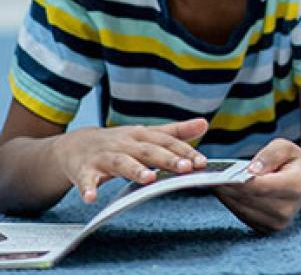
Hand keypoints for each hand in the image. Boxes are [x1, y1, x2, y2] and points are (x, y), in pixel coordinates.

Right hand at [52, 118, 208, 202]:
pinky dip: (88, 188)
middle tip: (185, 168)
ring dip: (134, 170)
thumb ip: (175, 132)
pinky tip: (92, 198)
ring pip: (120, 162)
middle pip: (147, 151)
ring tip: (149, 179)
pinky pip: (86, 181)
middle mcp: (124, 144)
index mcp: (141, 135)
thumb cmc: (119, 142)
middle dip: (166, 159)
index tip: (201, 162)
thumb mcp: (146, 134)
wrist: (74, 145)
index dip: (184, 152)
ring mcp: (103, 156)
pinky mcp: (83, 171)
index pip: (166, 142)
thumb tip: (204, 124)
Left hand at [215, 138, 300, 232]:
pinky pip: (242, 215)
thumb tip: (250, 170)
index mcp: (295, 187)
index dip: (237, 182)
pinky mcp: (268, 229)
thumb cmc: (294, 161)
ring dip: (225, 196)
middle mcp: (287, 210)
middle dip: (226, 188)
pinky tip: (223, 191)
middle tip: (207, 177)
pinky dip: (232, 202)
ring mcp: (277, 223)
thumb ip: (269, 155)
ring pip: (241, 209)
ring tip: (211, 182)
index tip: (218, 174)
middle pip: (247, 200)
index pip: (260, 187)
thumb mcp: (287, 147)